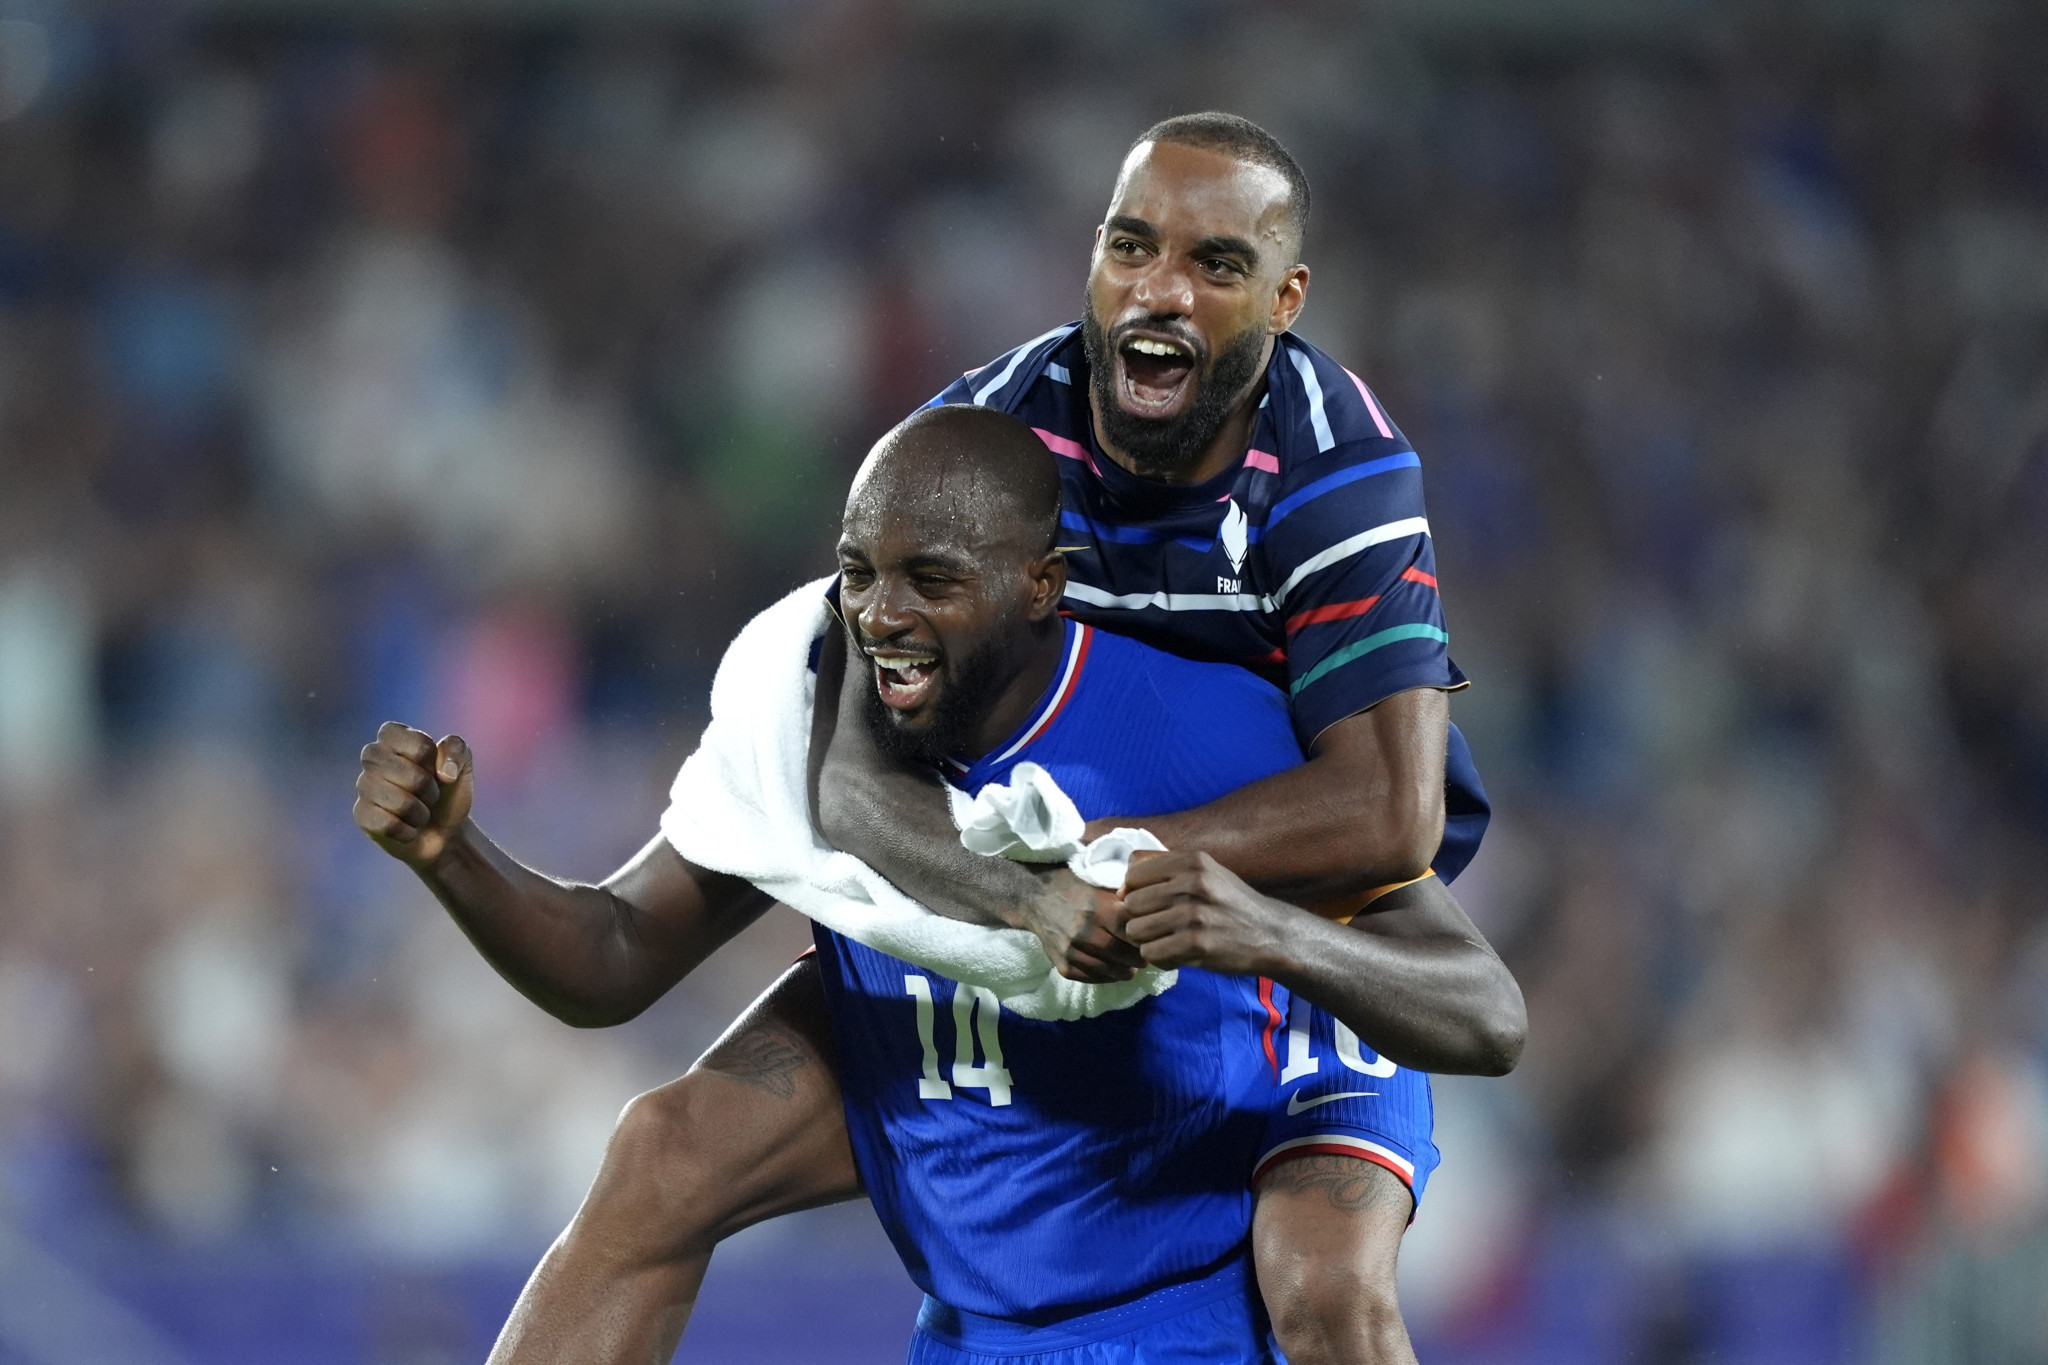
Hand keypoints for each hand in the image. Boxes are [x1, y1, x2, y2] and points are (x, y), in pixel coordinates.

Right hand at [353, 722, 474, 868]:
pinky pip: (388, 825)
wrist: (442, 832)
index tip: (434, 770)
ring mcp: (363, 784)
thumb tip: (444, 772)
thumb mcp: (462, 765)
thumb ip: (457, 750)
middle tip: (429, 795)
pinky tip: (406, 829)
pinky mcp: (361, 813)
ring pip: (401, 803)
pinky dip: (408, 832)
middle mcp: (373, 755)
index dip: (435, 764)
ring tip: (418, 812)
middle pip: (411, 776)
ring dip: (421, 814)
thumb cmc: (447, 792)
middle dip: (430, 792)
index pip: (420, 745)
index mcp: (394, 735)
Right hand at [1018, 866, 1145, 983]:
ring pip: (1107, 970)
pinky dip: (1106, 977)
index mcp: (1097, 907)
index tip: (1151, 939)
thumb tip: (1149, 910)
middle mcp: (1083, 931)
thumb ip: (1122, 898)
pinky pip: (1090, 977)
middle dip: (1138, 959)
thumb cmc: (1073, 886)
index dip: (1144, 937)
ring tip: (1131, 968)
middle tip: (1146, 958)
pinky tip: (1112, 971)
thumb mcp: (1098, 883)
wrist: (1034, 897)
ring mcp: (1071, 950)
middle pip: (1121, 953)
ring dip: (1124, 972)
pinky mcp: (1062, 964)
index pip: (1130, 930)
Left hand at [1120, 850, 1294, 975]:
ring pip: (1136, 931)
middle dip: (1139, 919)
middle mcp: (1192, 883)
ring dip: (1147, 941)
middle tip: (1158, 928)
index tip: (1150, 905)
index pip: (1133, 873)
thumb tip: (1121, 886)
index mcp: (1192, 861)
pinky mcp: (1197, 945)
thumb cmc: (1231, 903)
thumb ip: (1166, 869)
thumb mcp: (1206, 872)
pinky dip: (1159, 958)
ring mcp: (1194, 915)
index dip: (1135, 892)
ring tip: (1167, 941)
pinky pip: (1151, 953)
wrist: (1271, 934)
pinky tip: (1176, 955)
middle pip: (1131, 904)